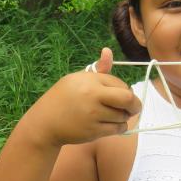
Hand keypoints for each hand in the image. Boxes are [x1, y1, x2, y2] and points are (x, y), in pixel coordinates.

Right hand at [20, 48, 141, 146]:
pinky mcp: (94, 131)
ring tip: (115, 116)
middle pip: (128, 99)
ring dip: (124, 117)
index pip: (120, 84)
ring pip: (123, 116)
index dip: (125, 90)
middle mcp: (92, 96)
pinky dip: (120, 127)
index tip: (121, 95)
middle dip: (135, 104)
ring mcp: (93, 114)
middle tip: (134, 108)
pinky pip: (118, 129)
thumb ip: (99, 69)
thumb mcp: (77, 79)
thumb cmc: (63, 98)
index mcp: (90, 80)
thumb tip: (108, 50)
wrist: (45, 121)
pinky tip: (112, 124)